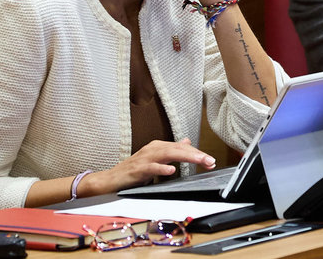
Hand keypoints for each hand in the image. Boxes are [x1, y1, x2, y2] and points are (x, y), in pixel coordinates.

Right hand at [81, 138, 215, 194]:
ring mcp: (144, 159)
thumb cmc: (134, 171)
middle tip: (210, 160)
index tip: (211, 160)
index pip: (181, 148)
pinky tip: (171, 171)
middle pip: (177, 149)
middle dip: (195, 154)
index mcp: (158, 147)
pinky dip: (161, 169)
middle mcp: (152, 149)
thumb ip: (171, 151)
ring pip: (167, 154)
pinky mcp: (137, 170)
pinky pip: (151, 168)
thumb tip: (186, 142)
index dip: (197, 153)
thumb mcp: (155, 159)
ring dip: (185, 157)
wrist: (111, 180)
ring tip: (199, 161)